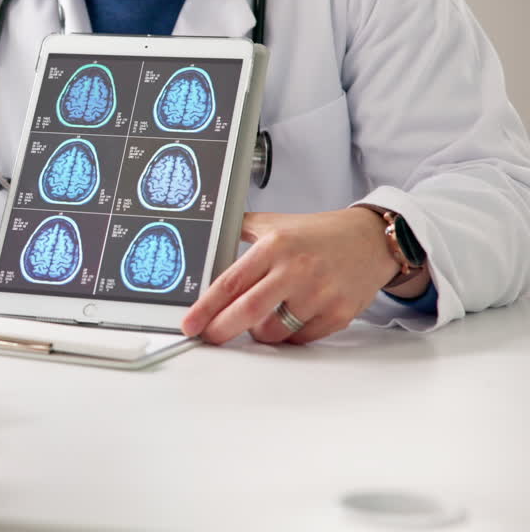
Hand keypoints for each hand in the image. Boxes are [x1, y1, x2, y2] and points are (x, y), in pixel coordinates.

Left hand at [181, 209, 397, 344]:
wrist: (372, 240)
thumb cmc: (320, 234)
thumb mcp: (276, 223)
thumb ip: (240, 228)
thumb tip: (209, 237)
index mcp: (275, 246)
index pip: (231, 282)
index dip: (206, 308)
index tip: (190, 324)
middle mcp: (297, 270)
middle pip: (248, 311)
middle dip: (221, 330)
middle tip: (209, 336)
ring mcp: (320, 294)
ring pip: (273, 332)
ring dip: (259, 331)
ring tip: (262, 316)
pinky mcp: (338, 314)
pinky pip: (299, 339)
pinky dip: (287, 335)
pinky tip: (290, 317)